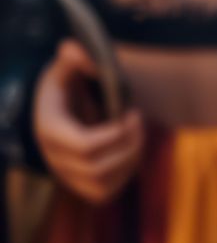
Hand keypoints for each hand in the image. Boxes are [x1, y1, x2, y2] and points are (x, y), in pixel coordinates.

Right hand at [33, 40, 142, 203]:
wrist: (55, 110)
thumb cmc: (64, 87)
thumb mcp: (64, 69)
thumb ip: (72, 59)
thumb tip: (75, 49)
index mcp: (51, 130)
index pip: (84, 146)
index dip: (115, 135)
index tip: (131, 113)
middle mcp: (55, 158)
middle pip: (98, 167)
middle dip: (129, 145)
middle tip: (138, 121)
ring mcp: (67, 174)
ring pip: (103, 184)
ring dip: (130, 160)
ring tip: (138, 135)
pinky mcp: (80, 184)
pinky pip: (104, 194)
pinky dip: (124, 177)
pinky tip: (130, 152)